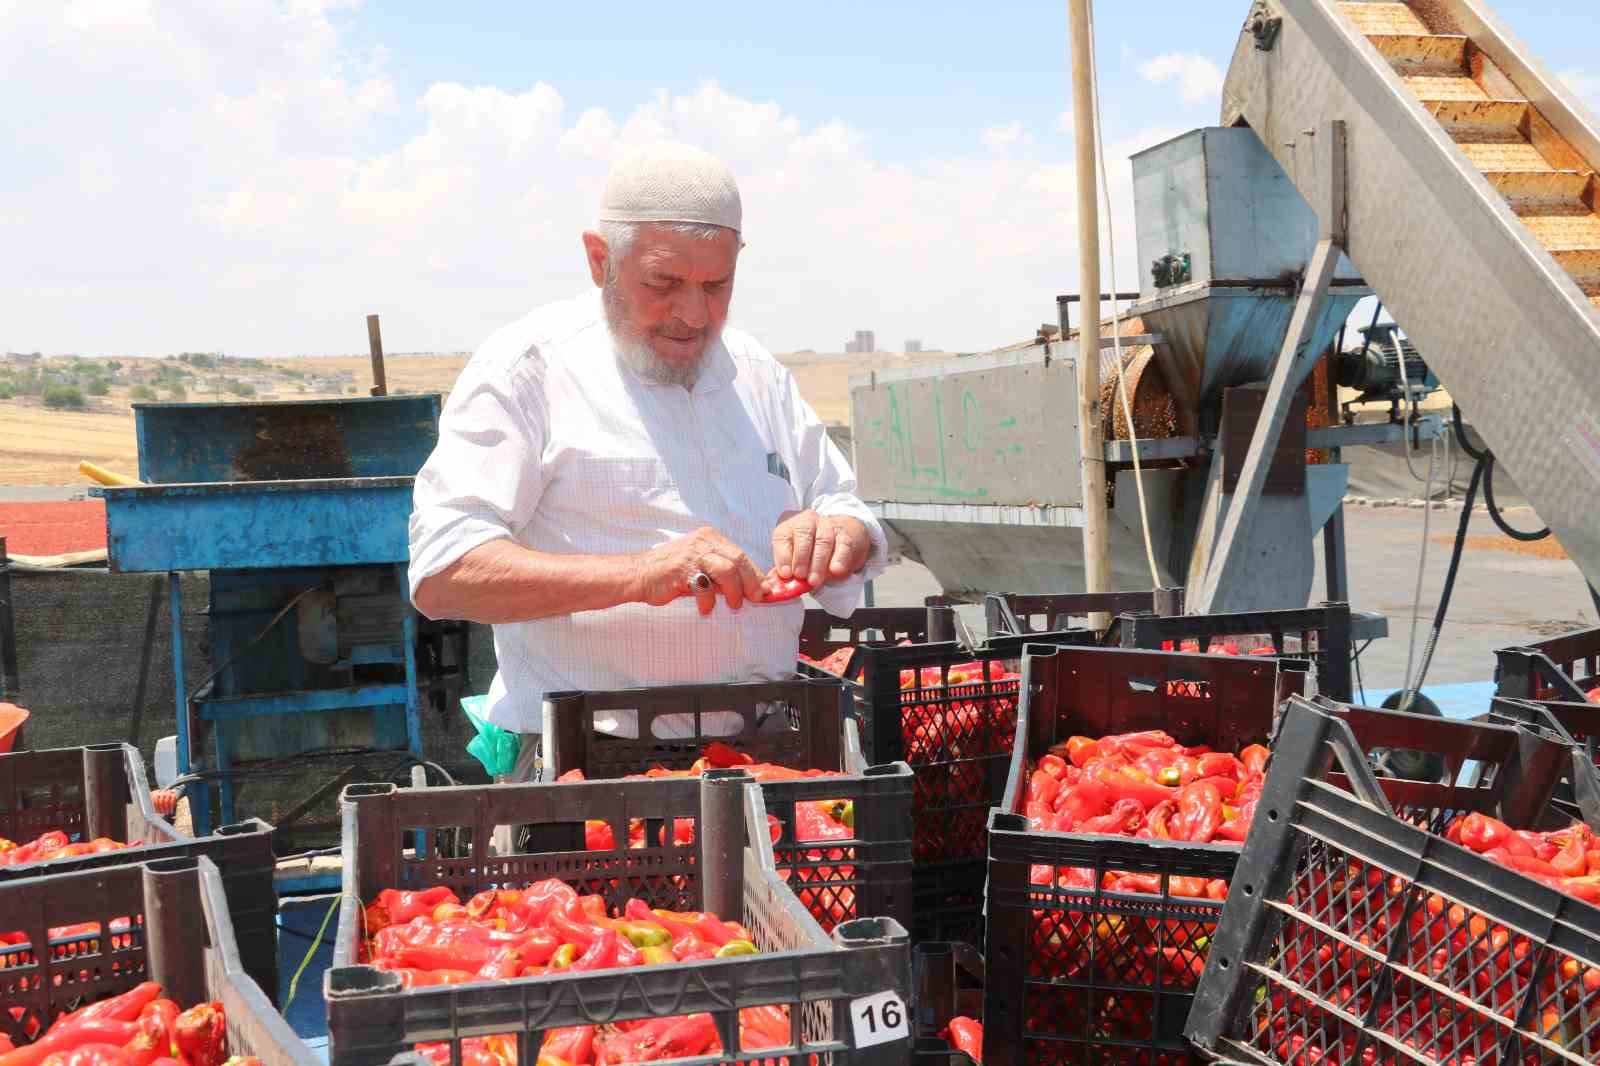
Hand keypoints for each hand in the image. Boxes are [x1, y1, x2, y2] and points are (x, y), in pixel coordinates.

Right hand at [636, 526, 764, 615]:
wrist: (638, 574)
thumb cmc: (669, 573)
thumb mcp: (698, 568)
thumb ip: (720, 574)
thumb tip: (748, 588)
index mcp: (709, 538)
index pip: (740, 554)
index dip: (755, 572)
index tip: (765, 589)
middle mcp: (703, 541)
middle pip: (738, 559)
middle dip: (752, 581)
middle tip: (757, 598)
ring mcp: (693, 553)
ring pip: (728, 569)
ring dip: (735, 590)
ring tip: (733, 604)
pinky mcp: (683, 569)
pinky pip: (705, 586)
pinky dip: (708, 600)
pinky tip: (705, 608)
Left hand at [769, 511, 870, 591]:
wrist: (840, 538)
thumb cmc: (811, 551)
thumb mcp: (794, 557)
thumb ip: (787, 570)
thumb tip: (777, 586)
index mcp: (790, 526)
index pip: (782, 535)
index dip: (783, 555)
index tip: (785, 573)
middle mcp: (808, 521)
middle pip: (803, 534)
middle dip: (801, 557)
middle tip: (801, 575)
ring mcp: (828, 526)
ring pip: (823, 540)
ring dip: (818, 562)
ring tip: (815, 580)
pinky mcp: (845, 534)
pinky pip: (843, 545)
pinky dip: (839, 559)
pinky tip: (835, 570)